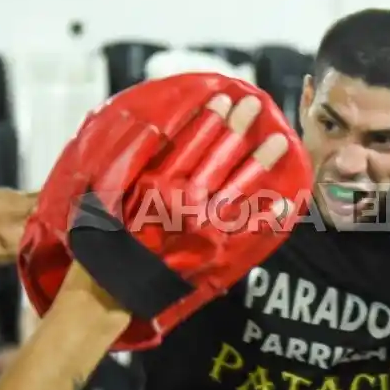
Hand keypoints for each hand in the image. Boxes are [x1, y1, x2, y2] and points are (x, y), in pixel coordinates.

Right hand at [19, 71, 311, 349]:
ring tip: (279, 142)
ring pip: (239, 188)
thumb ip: (134, 169)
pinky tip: (286, 199)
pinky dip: (269, 216)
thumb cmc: (103, 242)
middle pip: (218, 158)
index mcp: (156, 186)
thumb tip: (155, 137)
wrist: (108, 292)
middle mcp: (183, 203)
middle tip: (255, 105)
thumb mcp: (107, 196)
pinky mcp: (215, 255)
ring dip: (260, 163)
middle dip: (238, 129)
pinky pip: (249, 231)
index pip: (188, 143)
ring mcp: (203, 229)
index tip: (224, 97)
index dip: (208, 119)